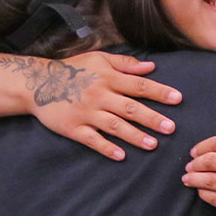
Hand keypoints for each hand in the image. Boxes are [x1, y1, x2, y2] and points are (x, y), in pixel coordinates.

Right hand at [29, 52, 181, 160]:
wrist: (38, 83)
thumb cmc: (73, 69)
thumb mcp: (98, 59)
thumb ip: (125, 64)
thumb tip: (151, 66)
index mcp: (108, 78)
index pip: (138, 86)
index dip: (159, 92)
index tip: (178, 99)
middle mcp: (99, 95)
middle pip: (130, 108)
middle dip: (152, 118)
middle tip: (171, 128)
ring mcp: (86, 113)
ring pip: (114, 126)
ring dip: (134, 136)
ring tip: (153, 144)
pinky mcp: (73, 128)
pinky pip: (92, 140)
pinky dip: (106, 148)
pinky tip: (121, 156)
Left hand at [182, 117, 215, 215]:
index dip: (202, 146)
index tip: (194, 151)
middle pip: (212, 161)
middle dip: (195, 163)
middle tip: (189, 165)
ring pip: (211, 181)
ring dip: (194, 178)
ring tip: (187, 178)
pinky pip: (215, 199)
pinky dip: (203, 193)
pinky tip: (200, 190)